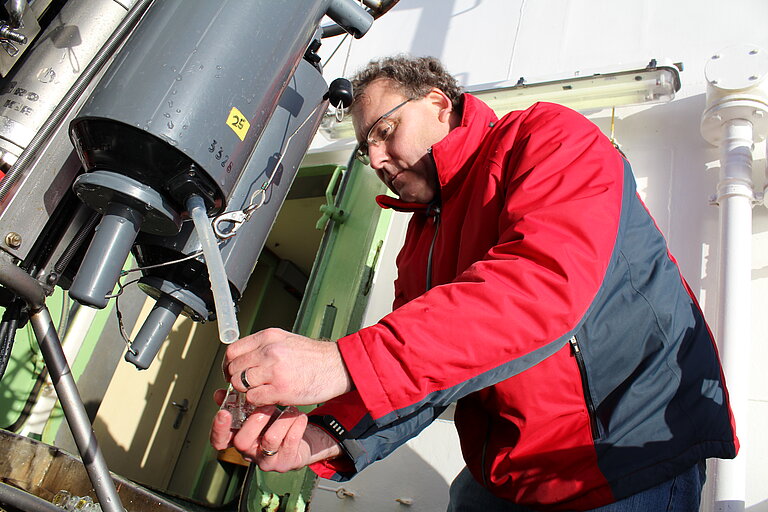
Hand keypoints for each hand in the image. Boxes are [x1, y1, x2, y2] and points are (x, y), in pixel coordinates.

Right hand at [210, 389, 342, 471]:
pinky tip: (300, 417)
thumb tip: (220, 392)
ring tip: (290, 409)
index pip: (219, 441)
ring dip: (282, 420)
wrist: (299, 442)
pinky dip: (297, 424)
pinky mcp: (286, 462)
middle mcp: (249, 453)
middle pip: (242, 442)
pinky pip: (291, 441)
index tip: (223, 412)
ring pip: (270, 440)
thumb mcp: (256, 413)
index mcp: (238, 440)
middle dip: (255, 420)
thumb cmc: (274, 425)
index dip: (218, 428)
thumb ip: (239, 403)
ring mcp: (267, 460)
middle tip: (268, 405)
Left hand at [222, 328, 352, 406]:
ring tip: (258, 390)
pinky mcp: (280, 389)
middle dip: (236, 379)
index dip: (229, 364)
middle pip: (234, 368)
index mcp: (268, 337)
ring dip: (246, 391)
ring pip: (240, 383)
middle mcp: (269, 351)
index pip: (233, 351)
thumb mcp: (285, 340)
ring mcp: (274, 370)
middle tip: (245, 385)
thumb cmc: (314, 356)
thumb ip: (263, 347)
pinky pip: (253, 398)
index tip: (234, 371)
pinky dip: (257, 401)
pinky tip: (268, 397)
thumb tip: (243, 358)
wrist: (337, 366)